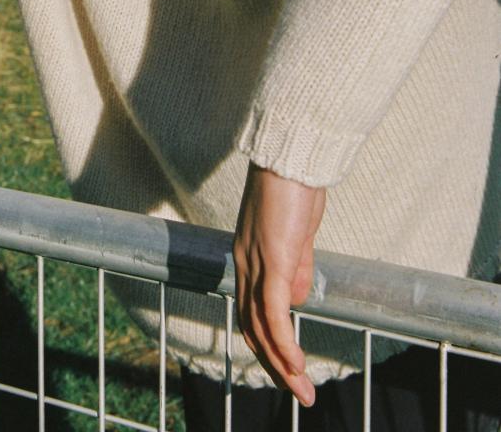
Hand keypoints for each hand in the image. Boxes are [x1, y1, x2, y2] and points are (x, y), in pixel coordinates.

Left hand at [233, 163, 325, 405]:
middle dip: (275, 365)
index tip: (290, 368)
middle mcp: (245, 263)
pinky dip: (284, 342)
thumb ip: (296, 266)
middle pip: (251, 326)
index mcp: (249, 256)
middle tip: (299, 393)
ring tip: (303, 391)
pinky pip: (273, 312)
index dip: (269, 343)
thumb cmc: (297, 187)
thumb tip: (298, 300)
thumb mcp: (298, 234)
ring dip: (282, 364)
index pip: (251, 311)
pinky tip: (296, 364)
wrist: (293, 156)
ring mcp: (256, 263)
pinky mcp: (273, 260)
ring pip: (260, 326)